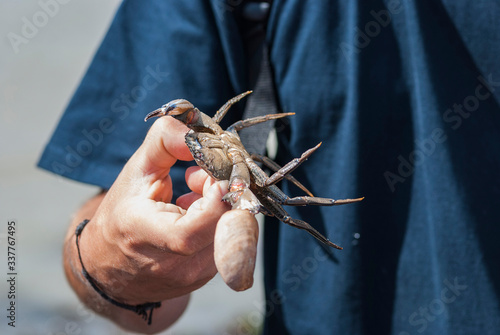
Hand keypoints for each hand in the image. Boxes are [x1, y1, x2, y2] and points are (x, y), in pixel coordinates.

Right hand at [77, 116, 229, 304]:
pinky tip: (197, 211)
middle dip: (224, 191)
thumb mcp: (136, 170)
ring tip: (192, 193)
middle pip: (225, 226)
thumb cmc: (123, 213)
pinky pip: (231, 241)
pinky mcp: (206, 276)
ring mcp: (193, 275)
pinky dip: (222, 218)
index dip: (215, 199)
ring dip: (224, 203)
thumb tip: (201, 133)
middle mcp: (173, 264)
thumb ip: (166, 141)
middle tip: (200, 175)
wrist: (111, 265)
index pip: (192, 232)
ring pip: (235, 232)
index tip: (213, 174)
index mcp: (145, 235)